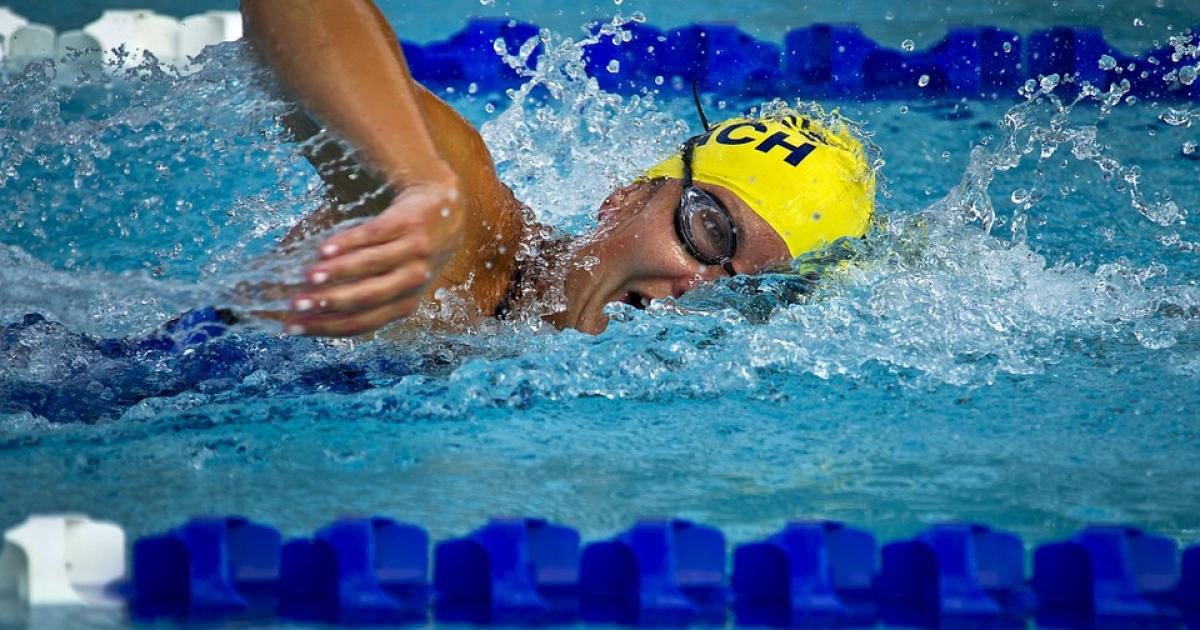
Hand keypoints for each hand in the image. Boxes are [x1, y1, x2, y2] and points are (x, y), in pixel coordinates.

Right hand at [283, 170, 463, 336]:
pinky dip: (348, 243)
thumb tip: (299, 301)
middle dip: (328, 303)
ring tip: (307, 276)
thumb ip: (355, 288)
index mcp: (404, 302)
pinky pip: (375, 235)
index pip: (362, 322)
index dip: (326, 327)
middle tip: (295, 304)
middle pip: (367, 298)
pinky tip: (324, 249)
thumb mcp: (392, 276)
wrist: (443, 205)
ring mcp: (413, 251)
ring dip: (337, 273)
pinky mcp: (409, 223)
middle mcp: (413, 281)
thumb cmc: (406, 248)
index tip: (292, 327)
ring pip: (371, 266)